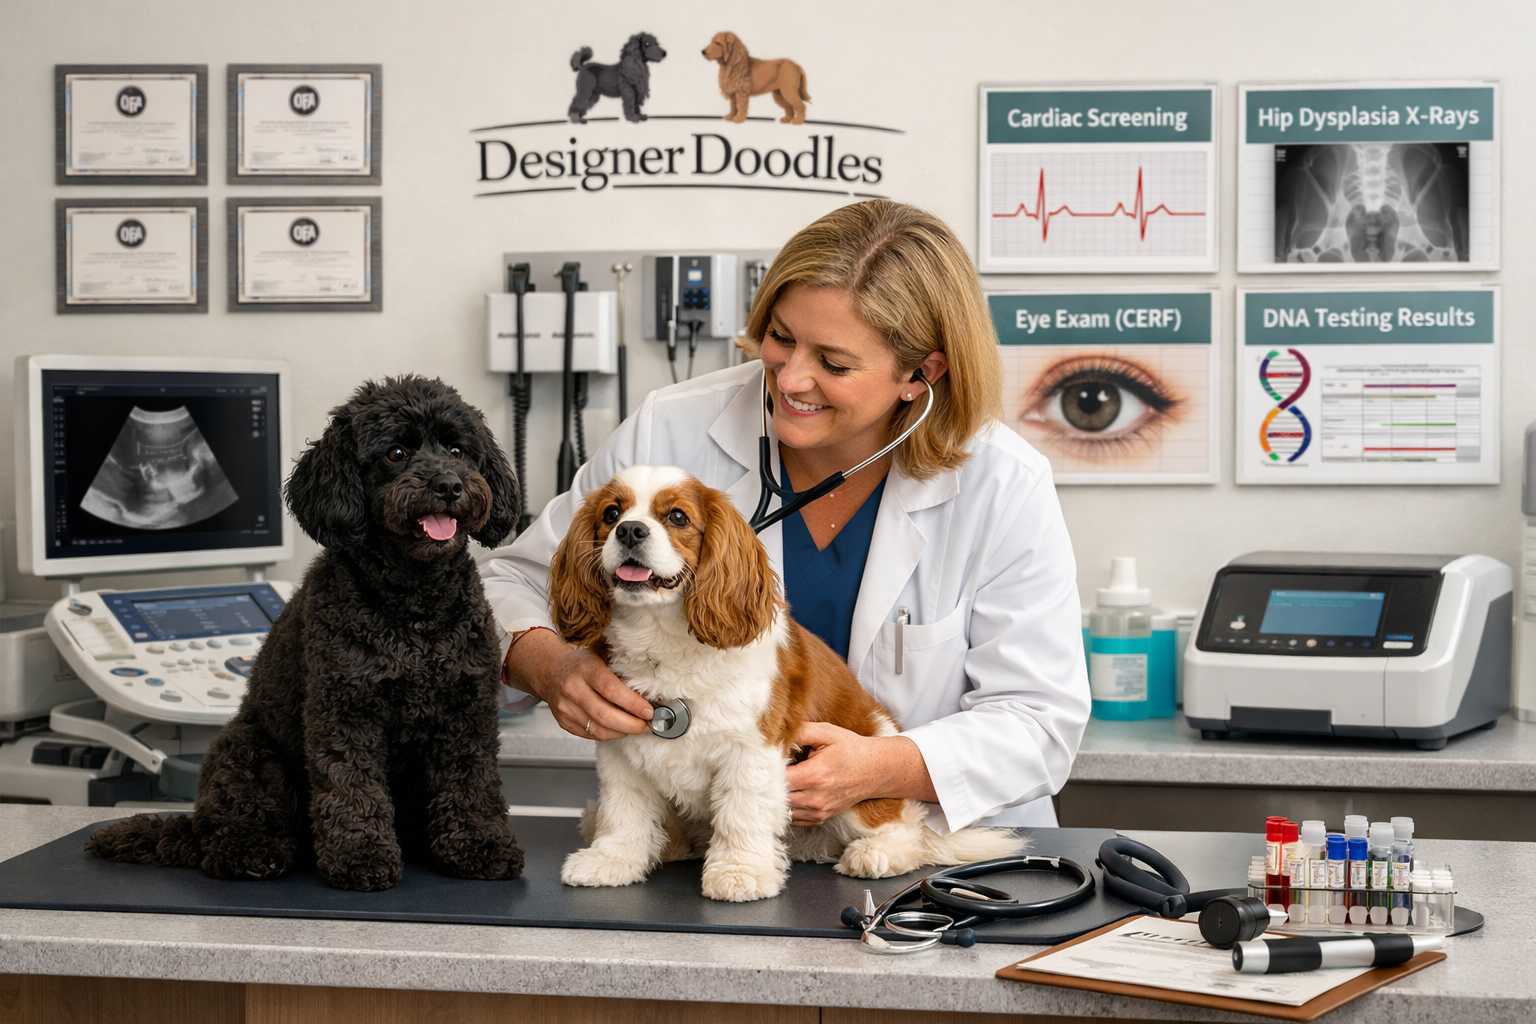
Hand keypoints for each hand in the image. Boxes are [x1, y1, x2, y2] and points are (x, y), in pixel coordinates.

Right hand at [505, 629, 651, 740]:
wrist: (549, 669)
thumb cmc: (579, 662)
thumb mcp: (599, 654)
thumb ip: (620, 669)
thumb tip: (651, 690)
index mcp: (584, 668)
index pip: (611, 689)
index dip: (632, 703)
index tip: (649, 711)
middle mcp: (572, 689)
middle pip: (605, 715)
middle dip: (632, 725)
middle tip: (648, 725)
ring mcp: (565, 708)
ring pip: (598, 730)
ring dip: (622, 733)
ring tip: (637, 728)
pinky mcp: (564, 722)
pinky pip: (590, 735)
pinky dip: (609, 735)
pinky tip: (620, 729)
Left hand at [779, 722, 902, 825]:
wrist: (876, 770)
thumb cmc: (850, 749)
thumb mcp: (827, 732)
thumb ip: (800, 732)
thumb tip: (776, 734)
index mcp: (815, 775)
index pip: (778, 780)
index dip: (767, 771)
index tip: (764, 762)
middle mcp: (815, 798)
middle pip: (777, 797)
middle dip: (770, 784)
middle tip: (767, 770)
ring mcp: (819, 811)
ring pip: (783, 810)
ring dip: (777, 797)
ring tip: (780, 781)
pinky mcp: (821, 817)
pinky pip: (794, 818)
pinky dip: (788, 807)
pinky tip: (791, 792)